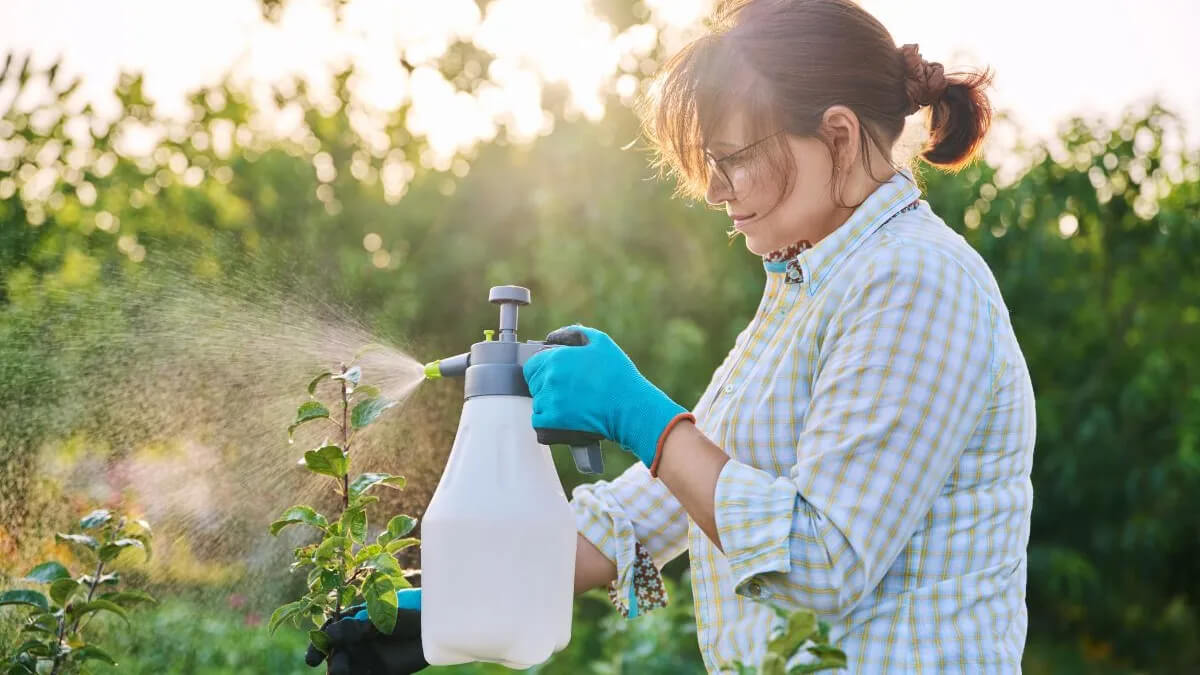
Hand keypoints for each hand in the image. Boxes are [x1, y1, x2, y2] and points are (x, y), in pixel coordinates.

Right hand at [306, 588, 425, 674]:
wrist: (430, 630)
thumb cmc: (406, 616)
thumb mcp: (382, 617)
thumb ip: (358, 626)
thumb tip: (330, 633)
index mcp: (349, 625)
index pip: (327, 634)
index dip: (318, 644)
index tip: (313, 657)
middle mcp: (352, 643)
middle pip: (334, 656)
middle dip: (334, 663)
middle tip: (339, 670)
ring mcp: (363, 660)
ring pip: (343, 670)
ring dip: (341, 673)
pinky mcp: (376, 674)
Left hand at [522, 325, 691, 469]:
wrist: (630, 407)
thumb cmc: (618, 375)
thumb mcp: (600, 342)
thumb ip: (573, 334)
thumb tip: (551, 338)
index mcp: (556, 358)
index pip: (531, 366)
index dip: (542, 370)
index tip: (557, 377)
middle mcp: (549, 379)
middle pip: (533, 385)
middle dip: (547, 387)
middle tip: (569, 391)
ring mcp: (549, 402)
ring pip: (538, 404)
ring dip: (549, 405)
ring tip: (572, 405)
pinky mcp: (552, 423)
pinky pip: (539, 423)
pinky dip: (548, 424)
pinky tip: (566, 419)